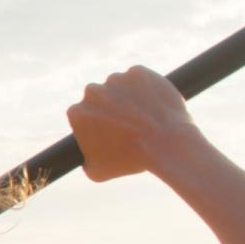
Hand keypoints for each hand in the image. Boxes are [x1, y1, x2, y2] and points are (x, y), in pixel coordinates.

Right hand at [66, 66, 204, 181]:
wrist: (166, 144)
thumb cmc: (131, 160)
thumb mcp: (98, 171)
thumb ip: (85, 161)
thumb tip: (85, 160)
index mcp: (78, 112)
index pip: (83, 114)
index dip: (96, 123)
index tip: (110, 131)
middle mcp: (93, 91)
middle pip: (100, 97)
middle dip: (110, 107)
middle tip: (128, 123)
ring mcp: (117, 79)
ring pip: (121, 86)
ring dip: (128, 96)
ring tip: (145, 115)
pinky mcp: (139, 72)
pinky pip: (140, 78)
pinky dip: (146, 87)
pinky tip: (153, 104)